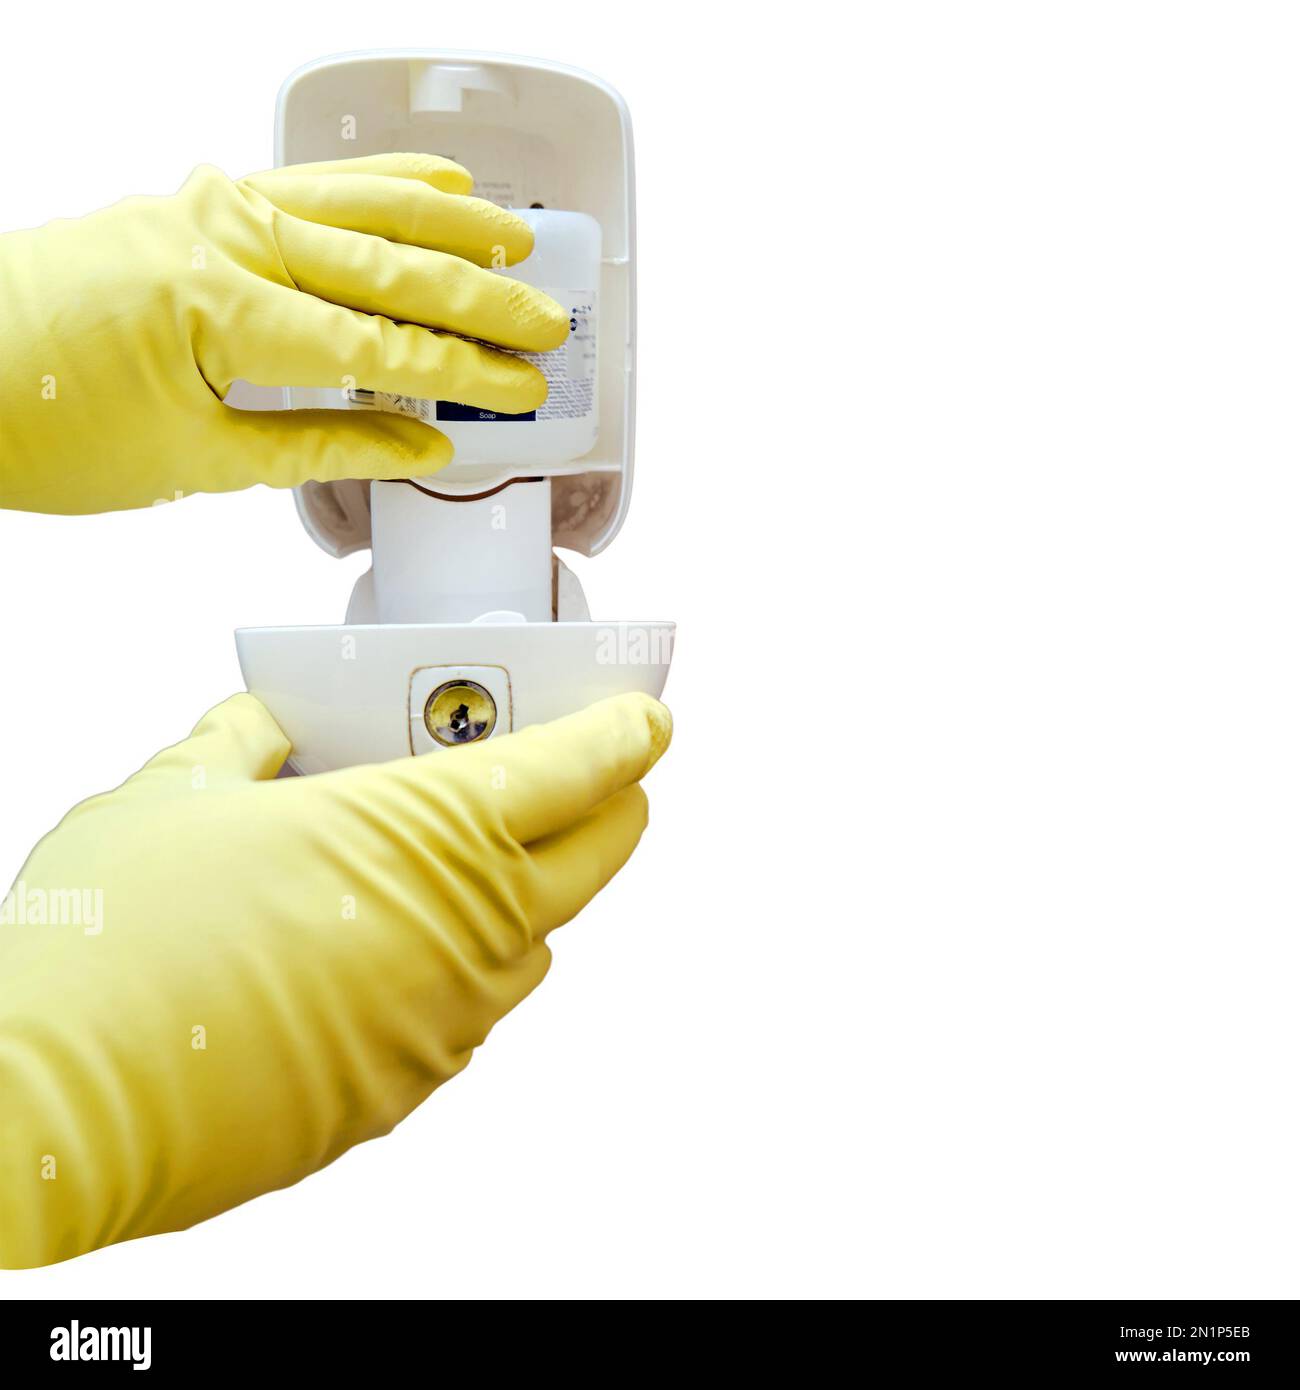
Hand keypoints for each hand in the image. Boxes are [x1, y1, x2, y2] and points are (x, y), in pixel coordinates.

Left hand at [0, 155, 567, 513]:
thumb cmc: (43, 421)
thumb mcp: (194, 460)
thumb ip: (319, 448)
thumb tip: (416, 450)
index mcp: (224, 308)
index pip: (381, 348)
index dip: (464, 376)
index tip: (520, 391)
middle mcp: (222, 236)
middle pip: (384, 265)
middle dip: (478, 299)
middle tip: (548, 322)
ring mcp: (206, 205)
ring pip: (355, 203)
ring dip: (444, 223)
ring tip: (514, 239)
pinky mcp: (195, 202)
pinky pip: (304, 182)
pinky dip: (373, 182)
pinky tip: (428, 185)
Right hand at [0, 691, 669, 1266]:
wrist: (59, 1106)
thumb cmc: (118, 944)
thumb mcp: (176, 793)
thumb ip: (243, 740)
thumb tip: (268, 725)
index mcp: (430, 829)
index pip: (583, 767)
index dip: (626, 730)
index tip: (645, 714)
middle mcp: (468, 926)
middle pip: (601, 851)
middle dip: (613, 800)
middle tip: (589, 772)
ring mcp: (448, 1016)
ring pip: (539, 937)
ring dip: (531, 887)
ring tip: (467, 856)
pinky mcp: (410, 1085)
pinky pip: (472, 1007)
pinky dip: (463, 961)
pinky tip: (392, 945)